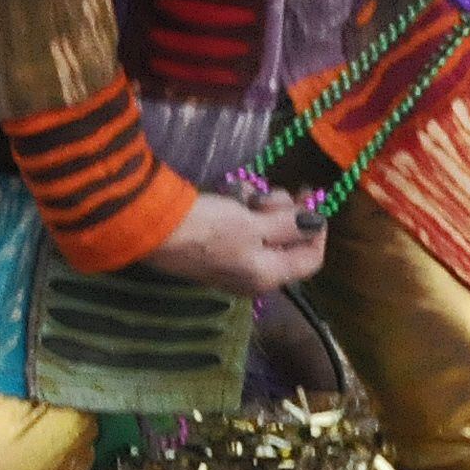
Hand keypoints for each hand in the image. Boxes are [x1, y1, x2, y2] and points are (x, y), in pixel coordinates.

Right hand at [143, 188, 327, 295]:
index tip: (309, 199)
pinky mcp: (211, 250)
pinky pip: (239, 233)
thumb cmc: (207, 228)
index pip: (310, 258)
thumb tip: (315, 223)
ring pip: (262, 235)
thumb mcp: (252, 224)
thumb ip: (288, 225)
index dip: (316, 229)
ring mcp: (231, 264)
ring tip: (245, 192)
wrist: (152, 229)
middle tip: (271, 192)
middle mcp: (253, 276)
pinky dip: (241, 214)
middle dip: (285, 215)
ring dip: (261, 210)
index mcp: (269, 275)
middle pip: (285, 244)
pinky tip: (229, 196)